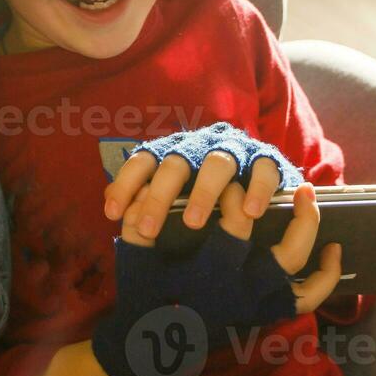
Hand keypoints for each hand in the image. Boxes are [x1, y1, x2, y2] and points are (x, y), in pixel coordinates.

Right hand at [90, 183, 342, 375]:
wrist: (154, 344)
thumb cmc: (144, 294)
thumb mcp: (135, 257)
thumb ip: (137, 222)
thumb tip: (148, 188)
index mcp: (211, 276)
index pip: (236, 227)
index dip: (236, 198)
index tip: (229, 186)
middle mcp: (242, 292)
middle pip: (284, 253)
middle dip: (294, 216)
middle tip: (295, 187)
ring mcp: (259, 305)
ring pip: (300, 273)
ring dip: (311, 233)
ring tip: (309, 199)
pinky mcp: (268, 311)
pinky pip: (307, 298)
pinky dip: (326, 277)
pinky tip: (333, 250)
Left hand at [105, 131, 295, 242]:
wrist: (256, 171)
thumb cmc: (204, 187)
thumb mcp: (173, 191)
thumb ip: (143, 194)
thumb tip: (110, 203)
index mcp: (173, 151)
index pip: (143, 161)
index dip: (125, 184)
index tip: (112, 214)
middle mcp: (199, 145)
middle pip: (175, 163)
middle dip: (159, 196)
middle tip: (148, 230)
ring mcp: (233, 148)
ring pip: (216, 163)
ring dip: (203, 192)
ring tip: (193, 223)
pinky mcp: (265, 157)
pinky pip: (262, 169)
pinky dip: (256, 189)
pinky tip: (249, 213)